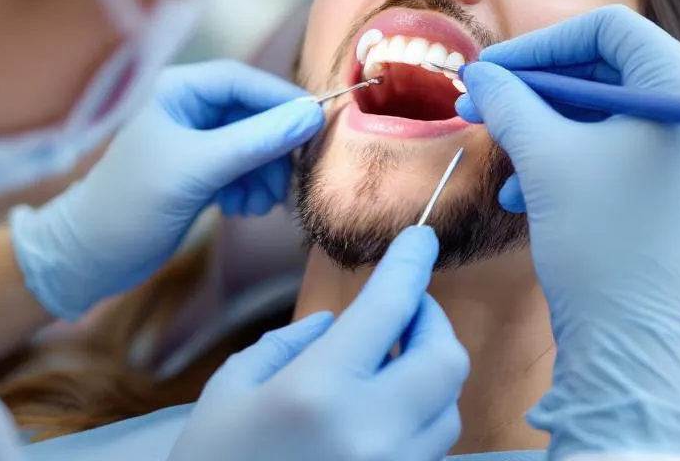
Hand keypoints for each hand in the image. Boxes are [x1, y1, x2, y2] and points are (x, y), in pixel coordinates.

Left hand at [11, 61, 323, 319]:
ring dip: (265, 174)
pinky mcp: (200, 173)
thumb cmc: (131, 204)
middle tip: (290, 179)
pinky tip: (242, 210)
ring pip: (254, 145)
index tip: (317, 125)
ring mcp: (195, 142)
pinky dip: (251, 188)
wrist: (90, 258)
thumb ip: (255, 141)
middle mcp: (187, 109)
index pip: (244, 81)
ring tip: (259, 204)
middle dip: (274, 148)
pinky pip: (244, 169)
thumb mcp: (197, 169)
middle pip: (254, 114)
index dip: (282, 100)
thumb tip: (310, 116)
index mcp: (176, 91)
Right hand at [170, 227, 468, 460]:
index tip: (422, 239)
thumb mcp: (232, 388)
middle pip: (446, 360)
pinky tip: (380, 414)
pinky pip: (431, 450)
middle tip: (403, 312)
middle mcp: (368, 434)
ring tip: (385, 368)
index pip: (389, 308)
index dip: (410, 265)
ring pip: (447, 408)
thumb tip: (336, 324)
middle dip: (431, 323)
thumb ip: (288, 343)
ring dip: (427, 376)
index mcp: (317, 393)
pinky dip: (418, 421)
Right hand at [455, 5, 679, 456]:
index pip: (607, 28)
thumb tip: (479, 73)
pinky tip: (522, 194)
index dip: (539, 45)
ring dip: (542, 127)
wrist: (626, 336)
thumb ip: (509, 100)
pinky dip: (563, 158)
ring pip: (599, 110)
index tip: (490, 71)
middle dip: (535, 89)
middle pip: (603, 66)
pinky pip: (610, 146)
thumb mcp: (542, 155)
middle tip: (480, 103)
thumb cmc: (595, 237)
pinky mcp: (671, 181)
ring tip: (498, 153)